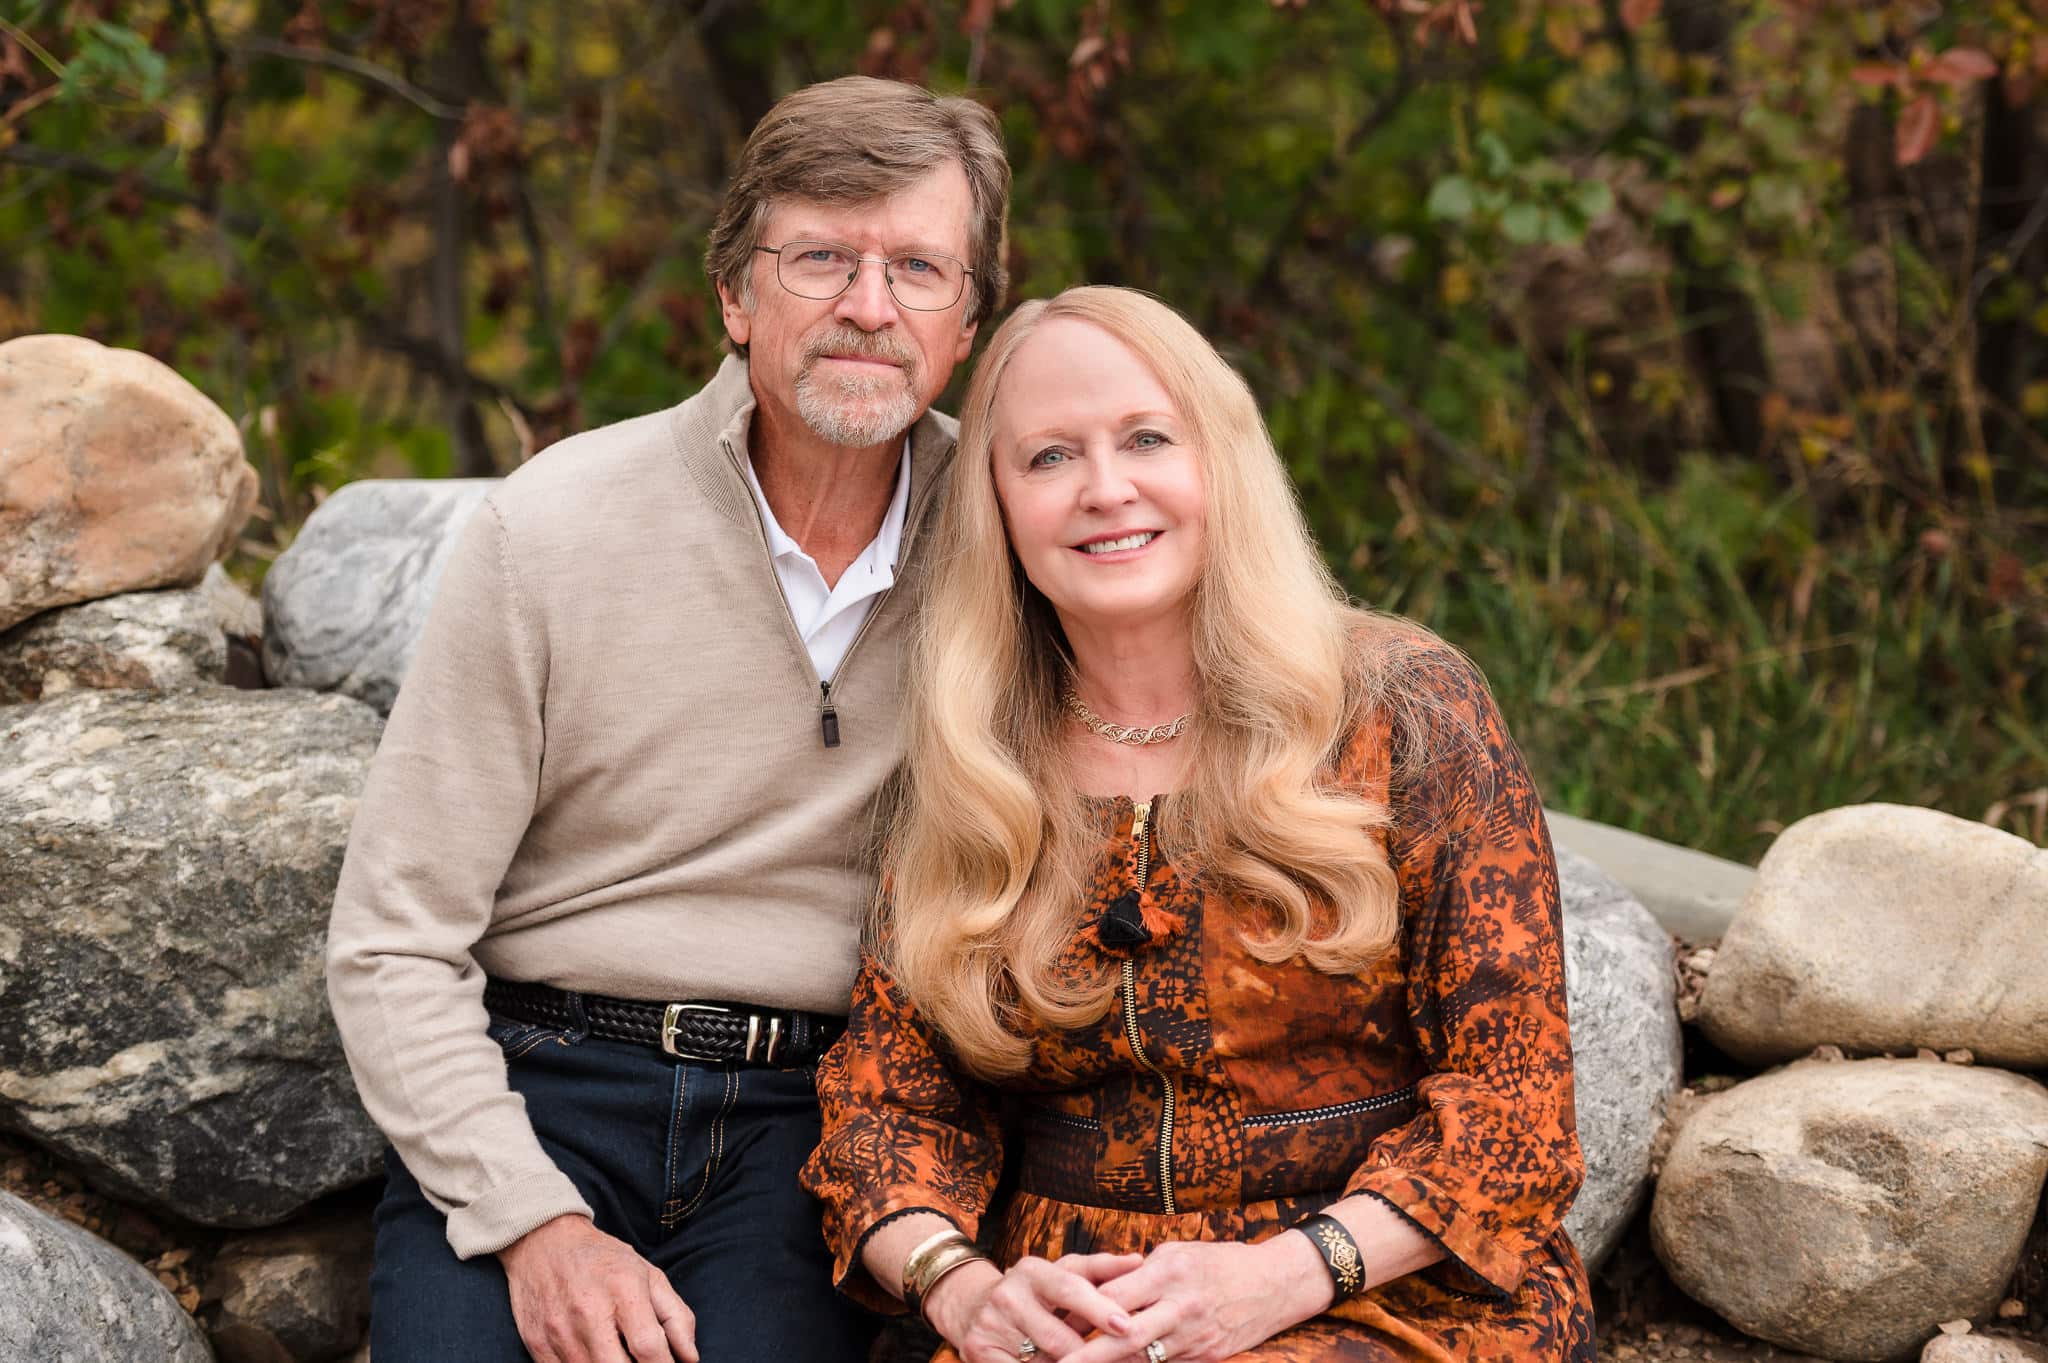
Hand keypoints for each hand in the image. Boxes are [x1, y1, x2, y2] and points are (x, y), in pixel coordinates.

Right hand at [499, 1215, 698, 1362]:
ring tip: (620, 1356)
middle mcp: (588, 1312)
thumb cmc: (603, 1260)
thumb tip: (690, 1358)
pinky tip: (594, 1357)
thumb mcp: (648, 1275)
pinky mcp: (536, 1344)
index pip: (649, 1348)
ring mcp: (559, 1330)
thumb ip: (676, 1316)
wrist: (544, 1242)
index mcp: (623, 1290)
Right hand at [924, 1252, 1144, 1361]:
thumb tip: (1139, 1260)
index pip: (1070, 1288)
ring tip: (1084, 1360)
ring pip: (1042, 1362)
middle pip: (1058, 1337)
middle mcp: (1008, 1295)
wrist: (973, 1305)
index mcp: (1033, 1271)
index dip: (1099, 1309)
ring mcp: (990, 1325)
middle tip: (1112, 1358)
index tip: (1127, 1326)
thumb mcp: (1063, 1273)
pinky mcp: (978, 1351)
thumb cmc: (1036, 1291)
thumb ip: (1101, 1269)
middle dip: (1087, 1355)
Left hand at [1064, 1238, 1327, 1362]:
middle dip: (1088, 1355)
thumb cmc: (1220, 1262)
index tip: (1053, 1318)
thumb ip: (1141, 1271)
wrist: (1276, 1284)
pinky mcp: (1207, 1356)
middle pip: (1125, 1336)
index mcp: (1170, 1270)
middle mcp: (1181, 1304)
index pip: (1116, 1293)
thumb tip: (1102, 1288)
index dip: (1083, 1308)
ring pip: (1144, 1358)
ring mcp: (1195, 1335)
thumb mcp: (1179, 1252)